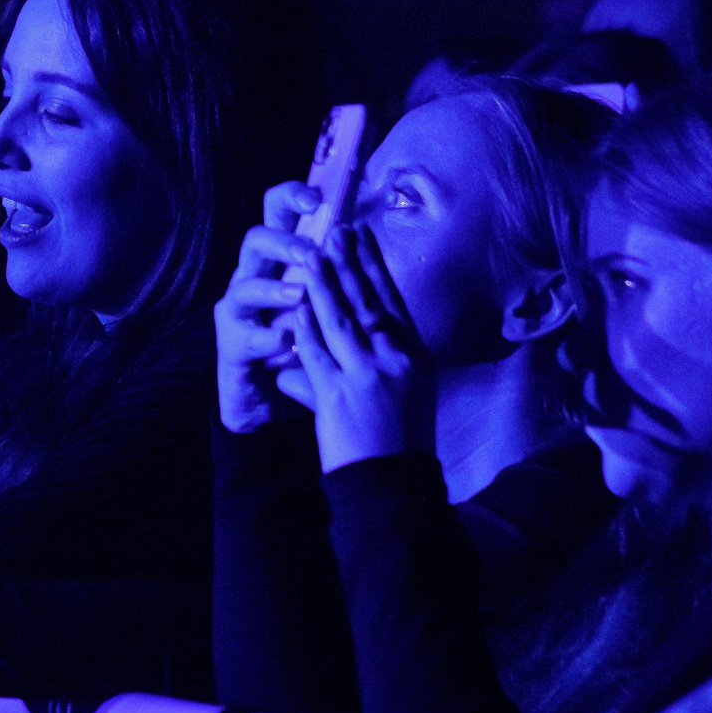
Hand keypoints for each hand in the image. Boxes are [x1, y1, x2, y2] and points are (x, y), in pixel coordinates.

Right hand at [214, 185, 328, 432]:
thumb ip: (336, 272)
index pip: (278, 213)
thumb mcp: (325, 303)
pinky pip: (244, 336)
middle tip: (311, 253)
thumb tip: (363, 233)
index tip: (318, 199)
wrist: (273, 399)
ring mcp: (238, 310)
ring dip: (273, 289)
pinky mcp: (231, 344)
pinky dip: (266, 339)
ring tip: (299, 296)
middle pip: (256, 240)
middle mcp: (254, 275)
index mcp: (279, 258)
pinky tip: (284, 343)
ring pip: (245, 287)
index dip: (292, 198)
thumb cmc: (305, 342)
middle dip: (283, 243)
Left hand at [294, 225, 434, 471]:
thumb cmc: (401, 436)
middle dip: (347, 262)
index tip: (362, 234)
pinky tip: (295, 304)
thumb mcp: (410, 388)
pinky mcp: (338, 395)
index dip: (374, 264)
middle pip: (367, 300)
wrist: (392, 482)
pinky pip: (316, 353)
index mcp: (415, 355)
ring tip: (310, 253)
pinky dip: (305, 327)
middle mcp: (395, 360)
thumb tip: (363, 325)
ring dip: (322, 283)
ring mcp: (367, 377)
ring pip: (340, 319)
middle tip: (333, 230)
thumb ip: (385, 354)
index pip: (392, 299)